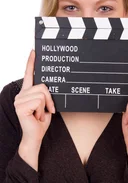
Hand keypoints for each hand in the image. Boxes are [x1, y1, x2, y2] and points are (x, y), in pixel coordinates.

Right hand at [14, 50, 55, 170]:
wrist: (36, 135)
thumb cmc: (41, 120)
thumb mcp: (46, 104)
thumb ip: (46, 94)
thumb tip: (49, 86)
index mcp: (27, 92)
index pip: (28, 74)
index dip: (31, 62)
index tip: (34, 51)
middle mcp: (21, 94)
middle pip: (43, 86)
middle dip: (50, 99)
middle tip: (46, 110)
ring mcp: (19, 100)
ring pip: (42, 94)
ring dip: (46, 105)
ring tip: (39, 113)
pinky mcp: (20, 106)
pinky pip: (39, 101)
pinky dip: (42, 109)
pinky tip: (35, 116)